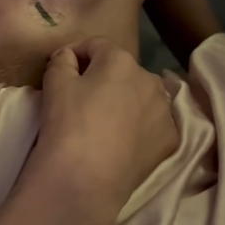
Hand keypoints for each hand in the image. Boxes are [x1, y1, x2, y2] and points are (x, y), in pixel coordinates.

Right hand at [36, 37, 178, 215]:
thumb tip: (69, 57)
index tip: (62, 69)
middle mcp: (149, 79)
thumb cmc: (67, 122)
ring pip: (141, 96)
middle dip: (104, 78)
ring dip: (125, 100)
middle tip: (82, 98)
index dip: (76, 54)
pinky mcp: (169, 140)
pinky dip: (139, 127)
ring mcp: (164, 111)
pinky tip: (121, 140)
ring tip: (103, 121)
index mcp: (121, 60)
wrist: (85, 178)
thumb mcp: (55, 82)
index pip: (96, 46)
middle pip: (122, 70)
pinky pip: (152, 124)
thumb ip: (62, 60)